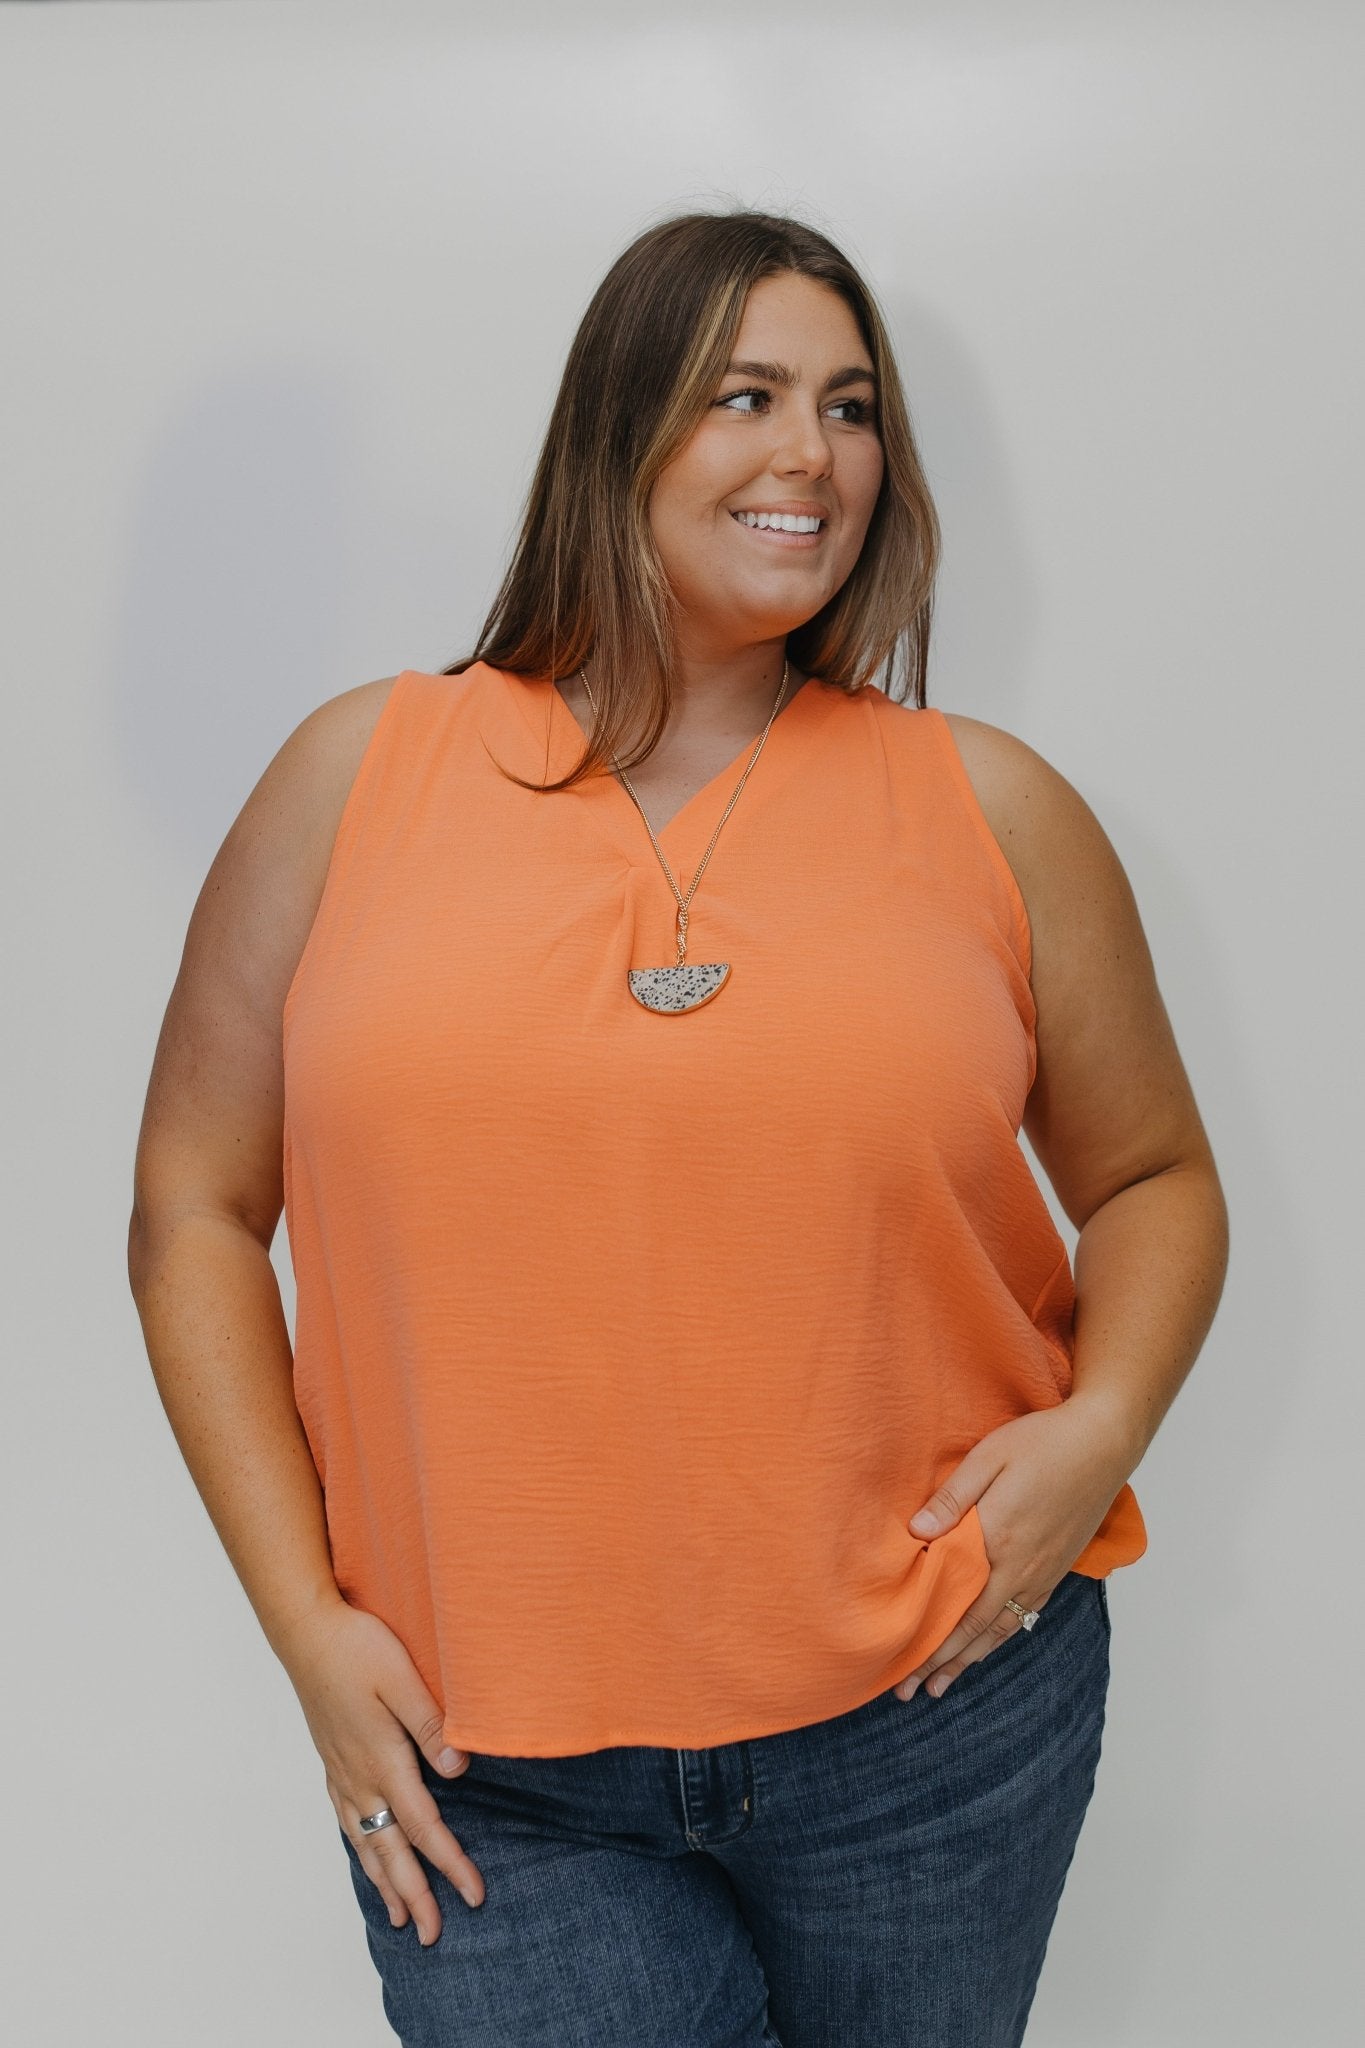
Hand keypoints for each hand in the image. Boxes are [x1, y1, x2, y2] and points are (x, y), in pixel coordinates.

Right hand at [281, 1597, 485, 1939]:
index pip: (425, 1826)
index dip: (450, 1864)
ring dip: (385, 1882)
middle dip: (415, 1895)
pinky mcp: (331, 1760)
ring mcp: (341, 1771)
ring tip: (399, 1918)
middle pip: (392, 1851)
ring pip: (366, 1842)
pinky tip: (366, 1856)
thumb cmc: (357, 1647)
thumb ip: (431, 1726)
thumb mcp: (402, 1678)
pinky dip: (360, 1850)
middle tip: (433, 1936)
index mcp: (383, 1760)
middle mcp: (359, 1776)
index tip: (472, 1896)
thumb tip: (460, 1773)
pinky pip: (347, 1821)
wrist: (305, 1631)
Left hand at [894, 1396, 1132, 1701]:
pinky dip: (1000, 1637)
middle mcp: (1023, 1568)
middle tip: (912, 1692)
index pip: (957, 1608)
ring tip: (945, 1683)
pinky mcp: (1059, 1566)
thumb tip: (917, 1534)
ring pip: (1002, 1628)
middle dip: (943, 1663)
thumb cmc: (1043, 1442)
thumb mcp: (988, 1457)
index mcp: (999, 1543)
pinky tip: (989, 1643)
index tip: (902, 1669)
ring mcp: (1044, 1571)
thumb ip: (952, 1498)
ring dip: (971, 1658)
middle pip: (976, 1629)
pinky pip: (1025, 1614)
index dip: (929, 1643)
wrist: (1104, 1442)